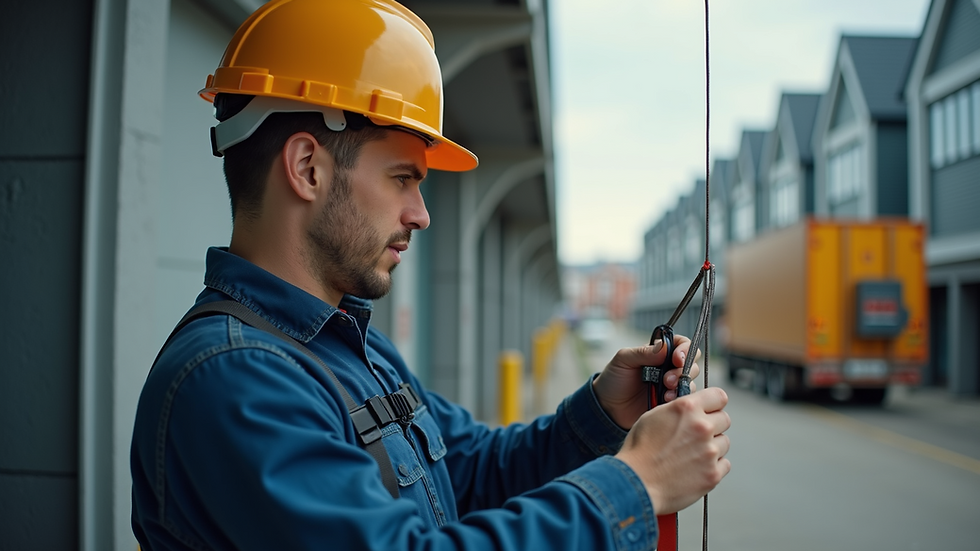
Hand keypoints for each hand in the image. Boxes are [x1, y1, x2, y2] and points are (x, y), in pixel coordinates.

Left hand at [592, 336, 701, 429]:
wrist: (608, 407)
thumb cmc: (613, 379)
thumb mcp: (623, 360)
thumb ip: (643, 352)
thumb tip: (665, 346)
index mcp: (658, 352)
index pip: (682, 343)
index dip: (684, 349)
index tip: (677, 359)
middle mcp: (668, 366)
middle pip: (691, 362)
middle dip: (682, 371)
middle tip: (666, 380)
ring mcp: (671, 384)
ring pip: (690, 381)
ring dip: (680, 385)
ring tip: (665, 393)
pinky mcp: (671, 401)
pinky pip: (684, 398)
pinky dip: (678, 399)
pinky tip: (665, 401)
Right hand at [614, 387, 730, 514]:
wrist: (636, 484)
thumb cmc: (639, 453)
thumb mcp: (652, 417)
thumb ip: (677, 409)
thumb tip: (690, 409)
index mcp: (686, 408)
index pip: (718, 396)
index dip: (713, 403)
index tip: (711, 409)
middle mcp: (701, 427)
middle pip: (724, 419)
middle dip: (712, 425)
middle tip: (696, 435)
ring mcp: (709, 451)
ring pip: (724, 442)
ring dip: (712, 446)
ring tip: (691, 454)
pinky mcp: (713, 473)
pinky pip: (723, 464)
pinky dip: (712, 466)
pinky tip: (694, 468)